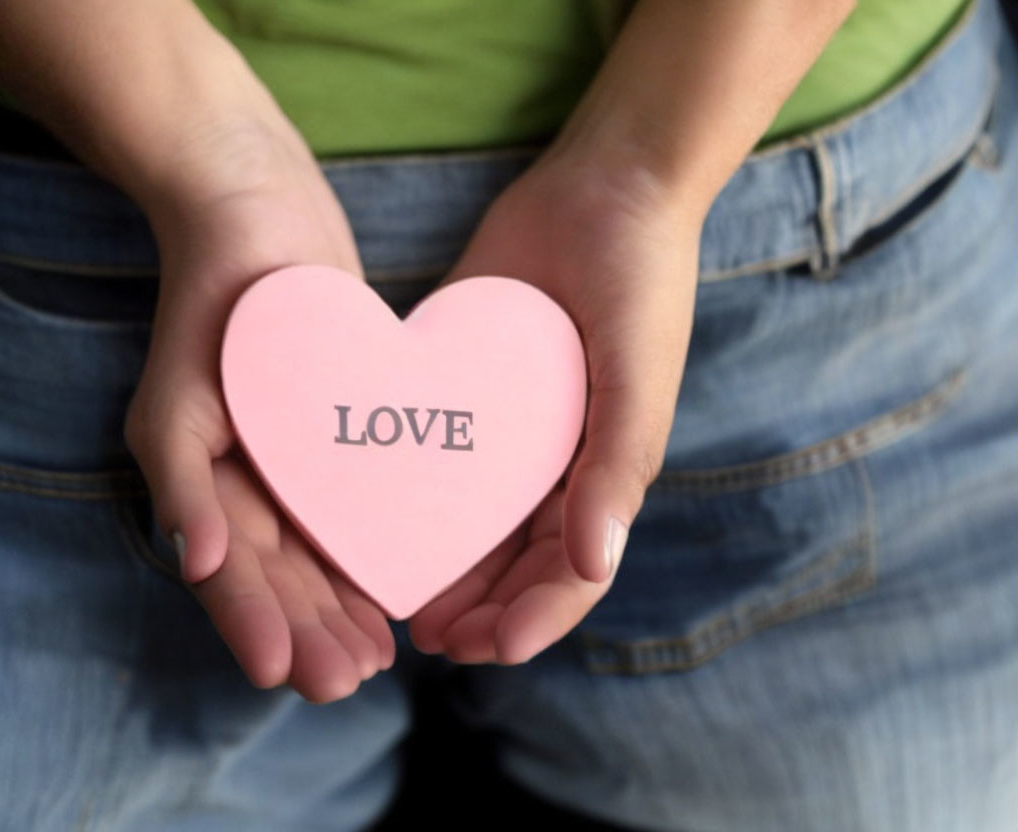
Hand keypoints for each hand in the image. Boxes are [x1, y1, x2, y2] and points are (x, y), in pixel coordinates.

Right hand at [123, 120, 394, 700]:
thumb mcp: (181, 390)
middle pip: (280, 573)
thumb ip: (184, 481)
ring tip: (377, 655)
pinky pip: (358, 500)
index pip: (231, 570)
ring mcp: (295, 455)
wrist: (260, 208)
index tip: (292, 674)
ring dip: (342, 604)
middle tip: (351, 678)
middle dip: (311, 629)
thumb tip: (191, 563)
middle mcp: (250, 476)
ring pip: (320, 549)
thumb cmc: (216, 292)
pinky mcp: (342, 427)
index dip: (259, 625)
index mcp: (206, 478)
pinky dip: (374, 544)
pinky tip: (407, 577)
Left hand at [407, 150, 702, 664]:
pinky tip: (377, 518)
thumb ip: (617, 465)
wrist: (602, 189)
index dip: (536, 616)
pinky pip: (442, 456)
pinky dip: (417, 497)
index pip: (574, 569)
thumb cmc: (640, 282)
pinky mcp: (465, 386)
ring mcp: (510, 428)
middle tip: (430, 636)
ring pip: (475, 521)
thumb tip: (593, 563)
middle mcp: (557, 462)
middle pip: (518, 560)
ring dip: (445, 568)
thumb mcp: (637, 374)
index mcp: (605, 470)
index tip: (488, 646)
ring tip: (402, 603)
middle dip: (482, 607)